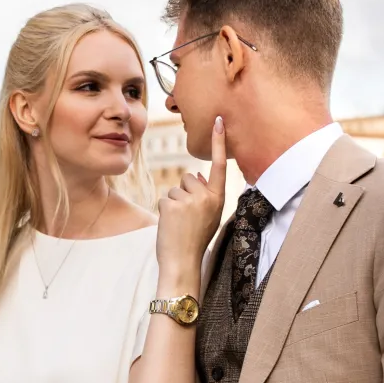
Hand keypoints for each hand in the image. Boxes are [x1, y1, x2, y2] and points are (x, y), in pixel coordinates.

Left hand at [156, 116, 228, 291]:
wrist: (183, 263)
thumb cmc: (196, 240)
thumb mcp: (208, 216)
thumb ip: (205, 195)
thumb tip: (194, 176)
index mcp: (219, 199)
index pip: (219, 165)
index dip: (219, 142)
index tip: (218, 119)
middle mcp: (206, 197)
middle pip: (188, 178)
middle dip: (184, 193)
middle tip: (186, 217)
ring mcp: (189, 200)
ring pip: (174, 189)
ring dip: (173, 203)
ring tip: (180, 223)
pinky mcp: (172, 205)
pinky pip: (164, 198)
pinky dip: (164, 210)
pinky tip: (170, 225)